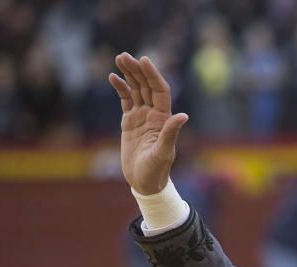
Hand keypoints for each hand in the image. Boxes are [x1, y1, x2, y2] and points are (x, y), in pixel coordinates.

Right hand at [108, 53, 187, 194]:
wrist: (145, 183)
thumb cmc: (156, 171)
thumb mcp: (163, 153)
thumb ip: (170, 134)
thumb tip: (183, 116)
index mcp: (163, 119)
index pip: (159, 91)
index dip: (153, 75)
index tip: (144, 60)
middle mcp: (154, 115)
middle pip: (146, 86)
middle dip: (137, 70)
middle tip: (124, 55)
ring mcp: (141, 117)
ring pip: (135, 90)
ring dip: (128, 74)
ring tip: (119, 58)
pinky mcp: (129, 122)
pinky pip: (125, 100)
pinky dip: (120, 88)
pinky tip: (113, 77)